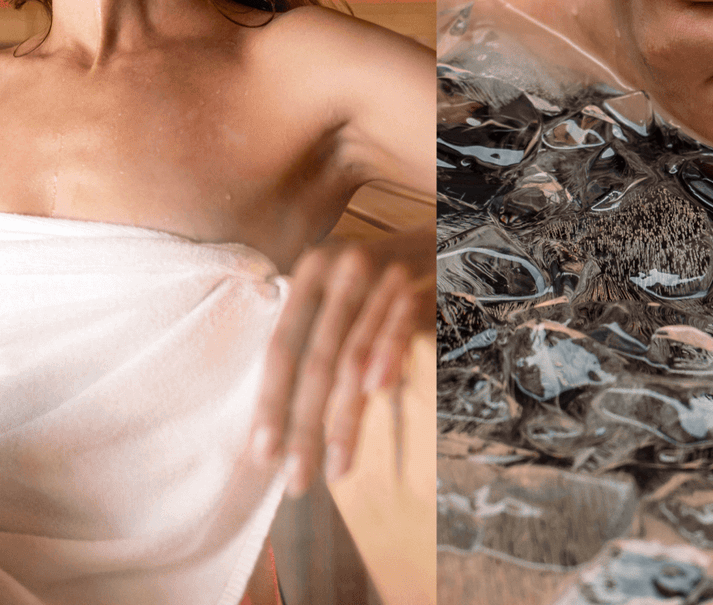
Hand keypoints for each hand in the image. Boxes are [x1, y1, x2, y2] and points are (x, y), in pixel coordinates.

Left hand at [251, 225, 433, 495]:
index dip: (271, 401)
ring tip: (336, 469)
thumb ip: (319, 338)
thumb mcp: (345, 292)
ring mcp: (384, 275)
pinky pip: (399, 327)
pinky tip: (374, 396)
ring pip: (355, 357)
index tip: (264, 454)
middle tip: (296, 480)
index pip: (283, 345)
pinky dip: (385, 357)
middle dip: (304, 425)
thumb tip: (284, 415)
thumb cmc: (387, 276)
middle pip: (316, 359)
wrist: (449, 232)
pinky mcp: (422, 284)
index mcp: (312, 270)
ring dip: (344, 420)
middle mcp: (342, 268)